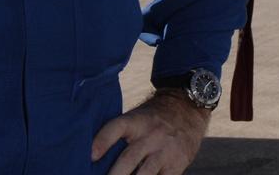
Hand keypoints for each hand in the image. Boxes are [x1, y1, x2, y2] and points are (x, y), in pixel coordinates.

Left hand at [93, 91, 210, 174]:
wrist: (188, 110)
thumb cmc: (153, 119)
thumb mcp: (138, 117)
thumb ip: (121, 135)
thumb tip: (95, 160)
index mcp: (137, 121)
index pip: (117, 128)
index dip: (102, 141)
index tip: (91, 156)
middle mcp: (151, 135)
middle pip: (129, 158)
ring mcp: (165, 151)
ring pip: (145, 174)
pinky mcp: (177, 164)